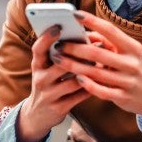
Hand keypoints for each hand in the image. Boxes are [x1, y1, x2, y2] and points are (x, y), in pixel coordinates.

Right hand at [17, 25, 90, 141]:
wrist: (37, 115)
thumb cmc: (47, 84)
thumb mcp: (46, 69)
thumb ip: (58, 55)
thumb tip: (80, 35)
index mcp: (37, 65)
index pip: (38, 49)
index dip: (47, 37)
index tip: (59, 26)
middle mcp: (40, 79)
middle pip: (61, 63)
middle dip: (81, 54)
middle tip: (98, 44)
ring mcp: (48, 95)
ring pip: (73, 81)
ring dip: (90, 71)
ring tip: (104, 62)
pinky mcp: (59, 108)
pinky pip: (79, 96)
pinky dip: (91, 87)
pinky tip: (101, 80)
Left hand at [53, 11, 141, 127]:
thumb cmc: (137, 69)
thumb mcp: (130, 53)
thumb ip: (110, 43)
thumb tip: (86, 33)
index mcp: (133, 48)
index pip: (110, 31)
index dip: (92, 22)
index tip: (75, 15)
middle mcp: (132, 63)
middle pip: (98, 52)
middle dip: (75, 48)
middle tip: (58, 45)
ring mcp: (128, 81)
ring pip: (96, 72)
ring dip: (74, 66)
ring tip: (59, 60)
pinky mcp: (123, 97)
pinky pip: (101, 90)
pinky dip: (87, 84)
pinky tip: (76, 78)